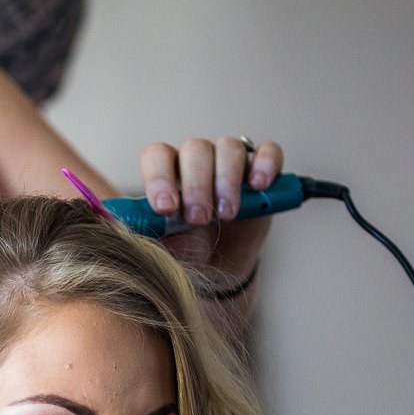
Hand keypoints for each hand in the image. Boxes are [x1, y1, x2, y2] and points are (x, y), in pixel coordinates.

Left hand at [139, 137, 284, 279]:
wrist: (222, 266)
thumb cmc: (189, 252)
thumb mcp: (172, 253)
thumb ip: (160, 244)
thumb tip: (145, 244)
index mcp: (167, 175)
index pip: (158, 156)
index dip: (160, 178)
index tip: (166, 208)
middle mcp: (197, 162)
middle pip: (195, 149)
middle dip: (196, 184)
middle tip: (199, 218)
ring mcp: (231, 163)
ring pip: (229, 148)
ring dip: (227, 180)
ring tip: (226, 214)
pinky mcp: (263, 171)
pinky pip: (268, 152)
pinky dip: (265, 164)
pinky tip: (259, 185)